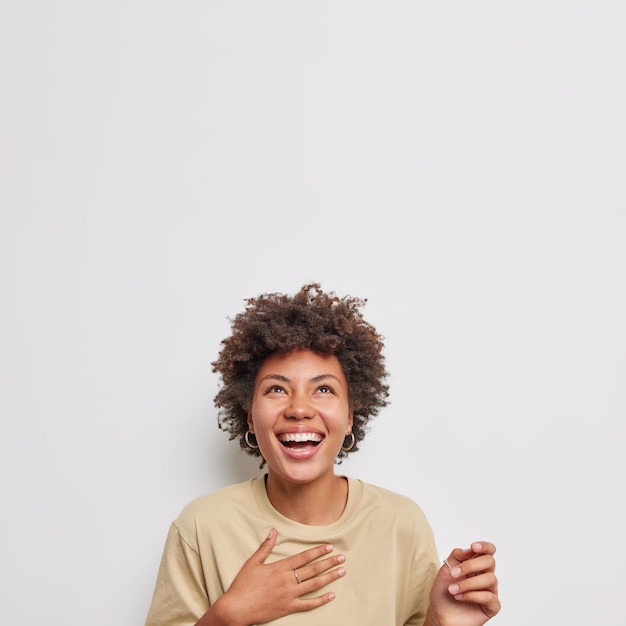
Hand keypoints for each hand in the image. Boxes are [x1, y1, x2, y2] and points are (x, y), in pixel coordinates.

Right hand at [210, 528, 345, 625]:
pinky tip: (331, 595)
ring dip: (329, 578)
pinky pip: (308, 604)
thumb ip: (265, 547)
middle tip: (342, 558)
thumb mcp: (253, 562)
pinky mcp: (288, 608)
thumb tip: (273, 531)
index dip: (318, 551)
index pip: (304, 557)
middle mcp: (287, 580)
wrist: (237, 608)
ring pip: (314, 585)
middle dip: (329, 562)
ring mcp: (289, 595)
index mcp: (280, 568)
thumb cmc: (243, 585)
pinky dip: (321, 600)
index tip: (329, 547)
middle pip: (313, 570)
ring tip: (341, 572)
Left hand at [425, 541, 499, 625]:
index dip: (484, 546)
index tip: (473, 547)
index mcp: (475, 565)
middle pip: (490, 561)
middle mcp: (485, 576)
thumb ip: (457, 555)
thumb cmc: (443, 591)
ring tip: (452, 589)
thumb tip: (470, 549)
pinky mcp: (491, 607)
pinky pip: (489, 597)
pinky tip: (459, 597)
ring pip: (490, 579)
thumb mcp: (446, 569)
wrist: (440, 613)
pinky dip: (472, 595)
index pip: (488, 551)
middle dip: (470, 566)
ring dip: (467, 583)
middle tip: (453, 573)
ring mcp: (490, 591)